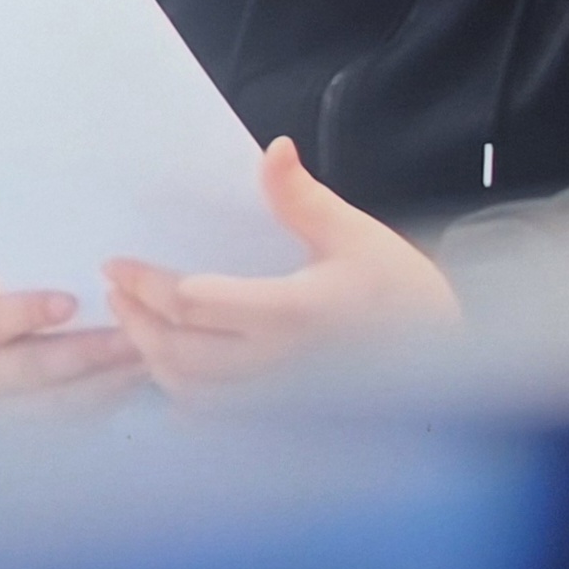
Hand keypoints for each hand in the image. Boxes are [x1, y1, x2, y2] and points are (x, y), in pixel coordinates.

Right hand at [0, 268, 145, 416]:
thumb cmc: (8, 302)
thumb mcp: (7, 284)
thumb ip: (38, 280)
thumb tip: (94, 271)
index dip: (30, 311)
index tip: (70, 301)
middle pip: (34, 369)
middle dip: (87, 353)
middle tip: (130, 335)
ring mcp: (12, 412)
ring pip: (65, 401)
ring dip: (111, 378)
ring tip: (146, 354)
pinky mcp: (43, 431)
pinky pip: (84, 417)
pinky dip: (115, 396)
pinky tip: (140, 374)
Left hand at [102, 136, 460, 400]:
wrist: (454, 361)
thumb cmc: (404, 294)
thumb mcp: (356, 236)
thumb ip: (301, 198)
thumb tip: (273, 148)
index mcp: (294, 314)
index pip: (196, 303)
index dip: (147, 284)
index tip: (117, 264)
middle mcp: (281, 365)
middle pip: (179, 353)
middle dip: (136, 321)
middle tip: (114, 291)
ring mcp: (282, 401)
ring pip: (191, 392)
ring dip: (152, 359)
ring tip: (134, 324)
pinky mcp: (286, 419)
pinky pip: (217, 417)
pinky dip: (183, 394)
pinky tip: (171, 368)